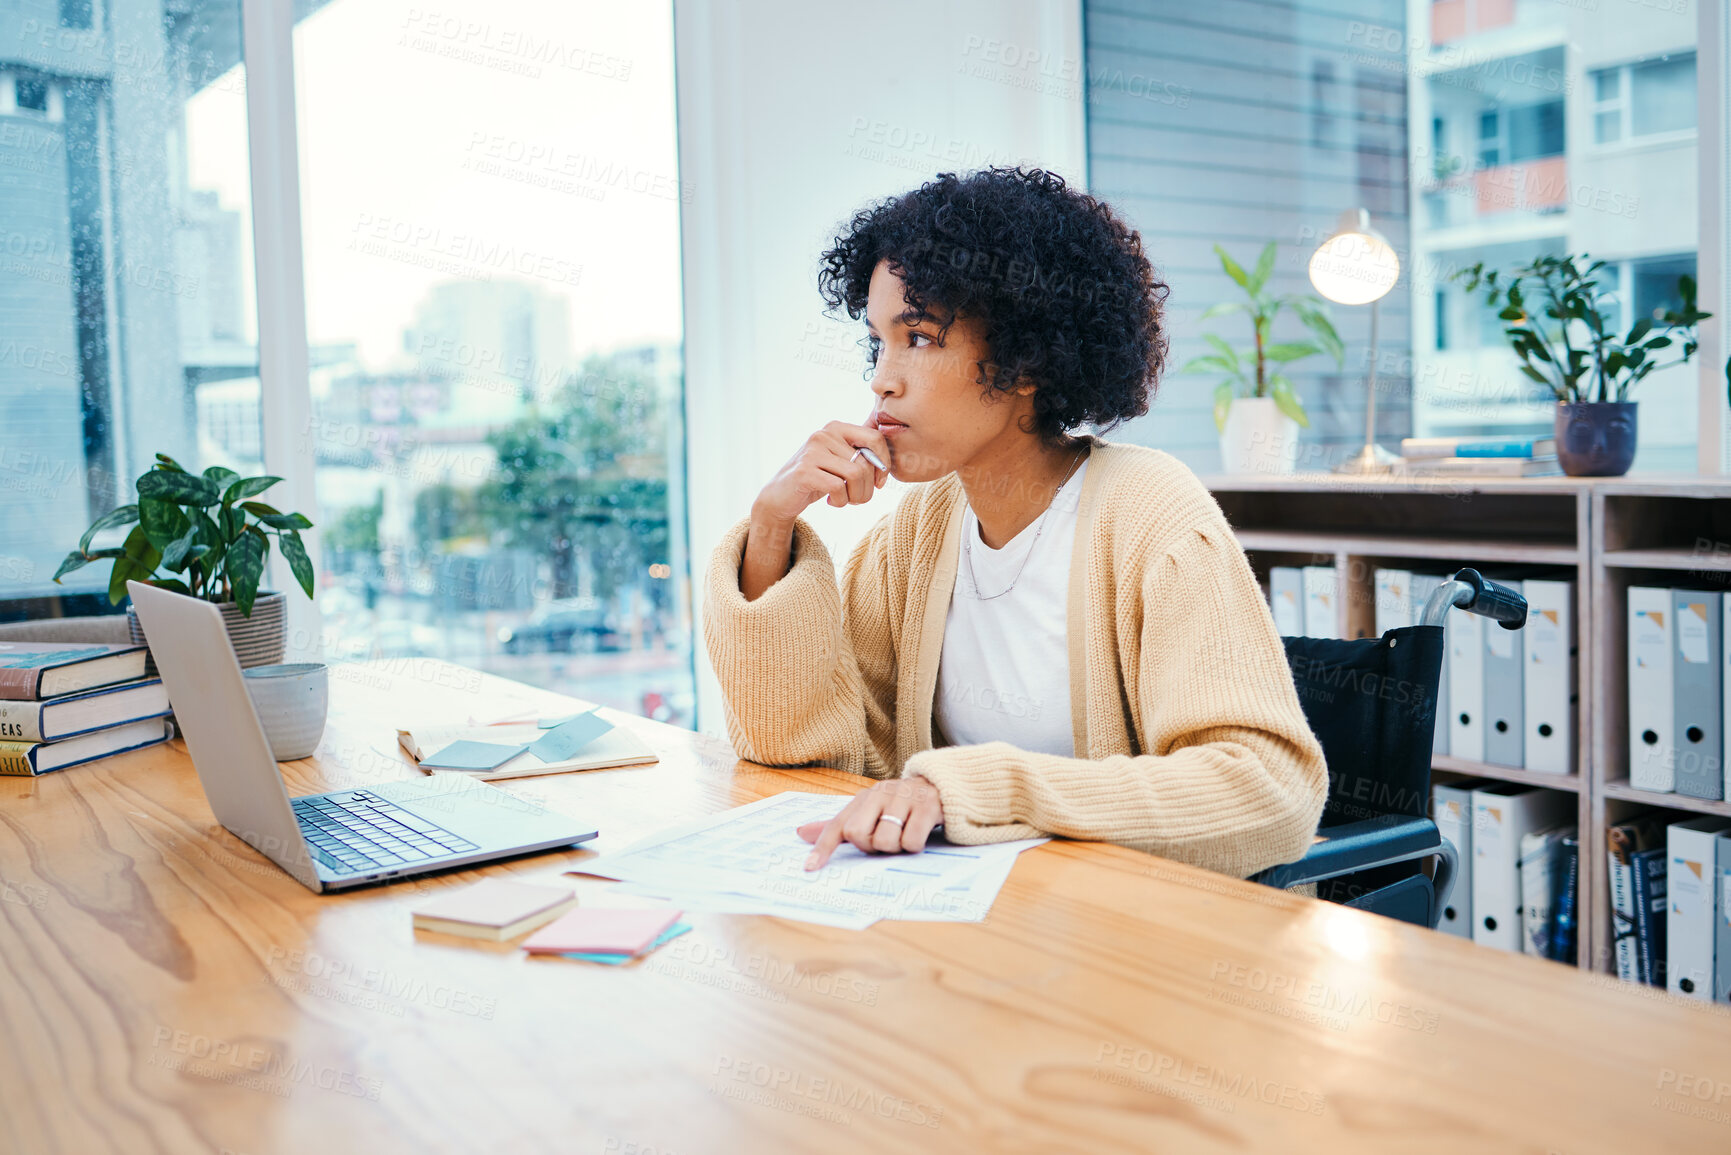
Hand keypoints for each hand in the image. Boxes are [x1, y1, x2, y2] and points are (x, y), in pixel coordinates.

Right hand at [752, 418, 889, 523]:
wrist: (781, 496)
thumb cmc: (818, 479)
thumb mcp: (841, 462)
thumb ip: (862, 455)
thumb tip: (889, 463)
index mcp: (836, 427)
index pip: (875, 438)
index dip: (883, 464)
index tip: (879, 483)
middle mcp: (824, 434)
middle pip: (866, 462)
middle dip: (868, 488)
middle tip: (857, 499)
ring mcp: (812, 451)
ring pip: (856, 475)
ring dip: (856, 496)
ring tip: (846, 501)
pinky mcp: (804, 471)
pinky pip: (838, 487)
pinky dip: (841, 501)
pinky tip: (832, 502)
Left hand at [797, 777, 943, 869]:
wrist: (942, 785)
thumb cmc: (900, 805)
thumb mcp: (869, 810)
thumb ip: (838, 825)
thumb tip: (801, 833)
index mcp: (864, 798)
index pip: (838, 825)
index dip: (823, 847)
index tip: (810, 868)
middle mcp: (880, 794)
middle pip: (857, 834)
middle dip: (870, 846)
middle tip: (884, 840)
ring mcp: (903, 799)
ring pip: (885, 841)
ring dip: (895, 847)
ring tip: (905, 835)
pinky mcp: (927, 806)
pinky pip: (911, 841)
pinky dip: (915, 845)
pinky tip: (921, 833)